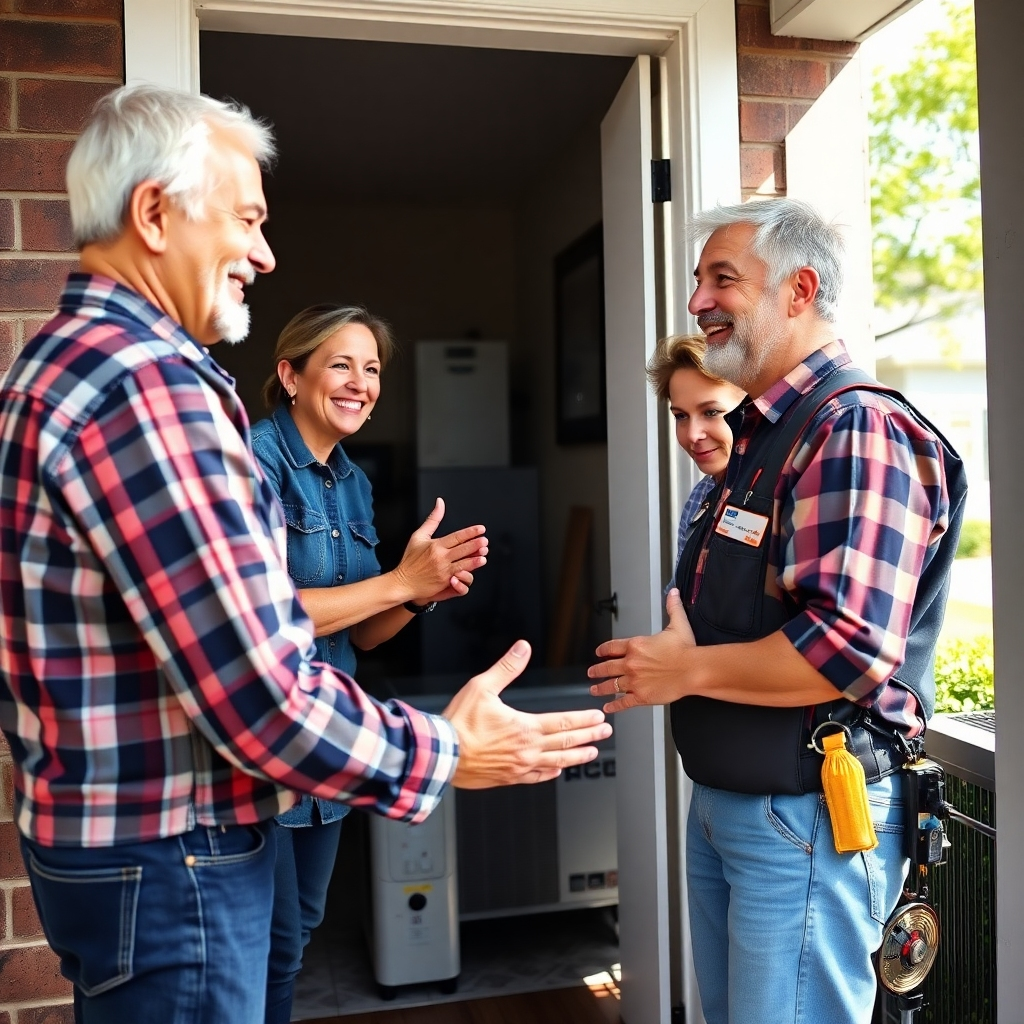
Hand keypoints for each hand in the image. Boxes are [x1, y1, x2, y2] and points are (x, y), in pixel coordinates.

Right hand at [394, 498, 487, 603]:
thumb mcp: (418, 536)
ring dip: (475, 557)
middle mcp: (440, 556)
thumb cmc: (410, 560)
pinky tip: (477, 565)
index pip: (456, 536)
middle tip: (485, 540)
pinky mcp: (444, 581)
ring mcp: (443, 569)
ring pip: (463, 562)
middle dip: (475, 544)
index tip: (481, 529)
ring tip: (484, 553)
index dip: (470, 532)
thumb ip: (432, 519)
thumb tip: (440, 503)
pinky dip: (469, 569)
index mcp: (435, 545)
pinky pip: (460, 574)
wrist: (403, 582)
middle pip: (462, 548)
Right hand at [444, 640, 611, 787]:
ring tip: (591, 753)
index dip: (584, 719)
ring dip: (576, 756)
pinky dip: (550, 772)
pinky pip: (536, 777)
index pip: (563, 722)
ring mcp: (520, 766)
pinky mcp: (508, 777)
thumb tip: (522, 649)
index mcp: (525, 727)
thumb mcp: (482, 687)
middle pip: (566, 742)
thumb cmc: (459, 723)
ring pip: (557, 762)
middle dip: (589, 736)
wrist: (442, 755)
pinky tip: (556, 771)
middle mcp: (527, 748)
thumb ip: (506, 668)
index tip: (598, 717)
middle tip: (605, 733)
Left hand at [587, 588, 696, 712]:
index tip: (598, 653)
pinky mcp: (642, 696)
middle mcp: (631, 663)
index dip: (603, 650)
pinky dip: (615, 706)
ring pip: (611, 685)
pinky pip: (624, 702)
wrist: (693, 669)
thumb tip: (673, 594)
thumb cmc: (686, 650)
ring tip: (594, 690)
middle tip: (591, 672)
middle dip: (597, 670)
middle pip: (607, 667)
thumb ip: (672, 607)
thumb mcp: (677, 624)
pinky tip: (609, 707)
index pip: (612, 647)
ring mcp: (634, 681)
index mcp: (636, 646)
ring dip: (601, 688)